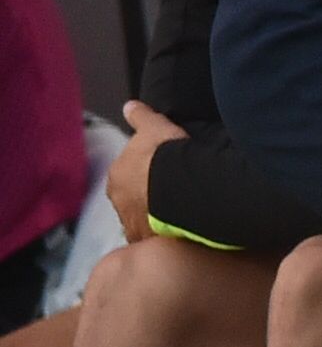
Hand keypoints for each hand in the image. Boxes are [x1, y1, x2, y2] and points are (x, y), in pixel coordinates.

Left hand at [106, 101, 185, 244]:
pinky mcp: (147, 240)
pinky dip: (164, 232)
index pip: (126, 174)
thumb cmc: (164, 155)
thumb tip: (129, 105)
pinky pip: (156, 235)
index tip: (159, 171)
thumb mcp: (156, 127)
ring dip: (154, 216)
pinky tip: (180, 229)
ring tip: (178, 214)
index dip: (143, 172)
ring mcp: (131, 223)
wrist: (180, 190)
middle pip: (131, 198)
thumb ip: (142, 117)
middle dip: (145, 197)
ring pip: (142, 218)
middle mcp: (118, 202)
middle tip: (168, 193)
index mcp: (117, 176)